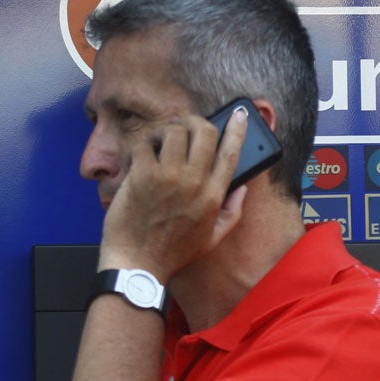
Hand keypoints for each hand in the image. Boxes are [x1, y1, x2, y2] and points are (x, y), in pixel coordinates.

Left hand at [99, 107, 248, 279]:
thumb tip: (241, 187)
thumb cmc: (173, 254)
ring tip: (160, 142)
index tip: (239, 115)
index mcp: (213, 196)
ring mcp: (167, 177)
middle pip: (204, 131)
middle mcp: (194, 182)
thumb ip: (232, 212)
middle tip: (185, 127)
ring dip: (166, 130)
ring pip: (174, 130)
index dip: (237, 129)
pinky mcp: (142, 176)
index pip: (231, 153)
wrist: (138, 265)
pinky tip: (140, 158)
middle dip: (195, 121)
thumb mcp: (213, 239)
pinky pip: (144, 143)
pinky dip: (142, 146)